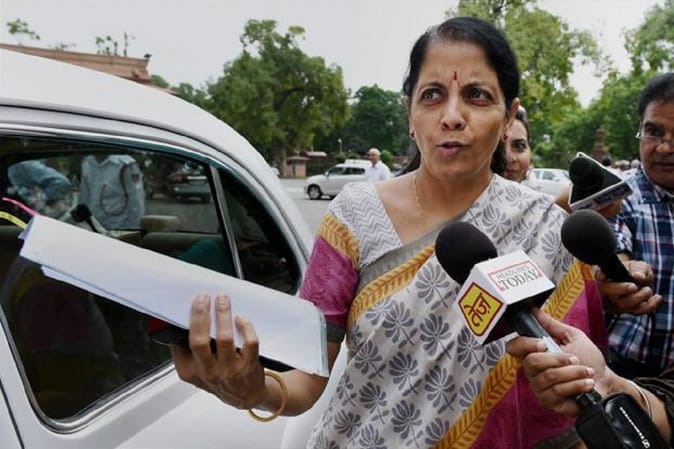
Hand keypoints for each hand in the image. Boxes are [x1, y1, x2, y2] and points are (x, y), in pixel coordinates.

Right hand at [170, 294, 265, 409]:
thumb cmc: (220, 378)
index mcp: (190, 371)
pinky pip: (249, 343)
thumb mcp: (197, 371)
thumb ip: (188, 351)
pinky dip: (245, 327)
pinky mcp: (249, 366)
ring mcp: (229, 370)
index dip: (184, 323)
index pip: (179, 346)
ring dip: (223, 315)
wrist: (245, 396)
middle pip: (199, 341)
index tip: (191, 303)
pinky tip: (241, 318)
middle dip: (200, 316)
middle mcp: (208, 372)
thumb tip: (182, 321)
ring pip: (225, 339)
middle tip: (203, 298)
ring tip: (222, 300)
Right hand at [505, 309, 613, 415]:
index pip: (514, 347)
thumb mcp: (572, 337)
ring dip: (573, 372)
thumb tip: (535, 311)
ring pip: (549, 376)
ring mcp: (539, 387)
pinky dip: (576, 385)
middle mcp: (533, 371)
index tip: (543, 343)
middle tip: (575, 358)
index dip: (524, 344)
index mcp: (535, 353)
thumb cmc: (588, 359)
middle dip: (559, 359)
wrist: (605, 382)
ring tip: (586, 371)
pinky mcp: (549, 401)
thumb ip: (552, 325)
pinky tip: (586, 383)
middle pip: (532, 362)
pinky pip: (557, 391)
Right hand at [596, 260, 661, 314]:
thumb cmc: (633, 271)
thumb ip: (638, 268)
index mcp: (605, 277)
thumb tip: (638, 276)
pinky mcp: (627, 310)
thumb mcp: (636, 265)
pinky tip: (657, 298)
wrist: (635, 280)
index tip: (603, 276)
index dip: (600, 276)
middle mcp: (607, 291)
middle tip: (634, 286)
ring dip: (638, 298)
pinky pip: (636, 311)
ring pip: (623, 305)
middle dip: (621, 290)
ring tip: (648, 290)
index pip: (599, 277)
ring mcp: (616, 302)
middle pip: (609, 293)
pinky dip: (649, 306)